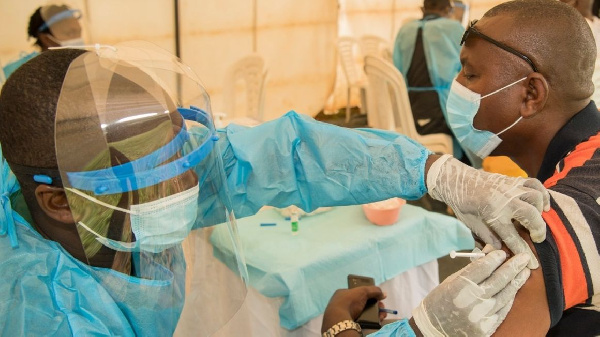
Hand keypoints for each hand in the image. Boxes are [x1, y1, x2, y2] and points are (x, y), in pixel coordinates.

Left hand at [322, 286, 385, 332]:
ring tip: (381, 316)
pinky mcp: (350, 322)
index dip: (369, 295)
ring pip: (364, 312)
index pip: (358, 292)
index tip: (377, 298)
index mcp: (343, 293)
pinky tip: (377, 320)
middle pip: (364, 303)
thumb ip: (374, 290)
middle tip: (381, 308)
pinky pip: (363, 320)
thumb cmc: (349, 301)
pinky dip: (371, 320)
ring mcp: (347, 313)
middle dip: (375, 305)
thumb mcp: (362, 291)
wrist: (339, 319)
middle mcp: (344, 303)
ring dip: (375, 313)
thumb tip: (384, 294)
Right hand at [413, 250, 530, 336]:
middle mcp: (473, 300)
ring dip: (517, 280)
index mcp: (460, 286)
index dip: (495, 258)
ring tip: (525, 271)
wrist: (434, 330)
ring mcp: (482, 315)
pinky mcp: (487, 326)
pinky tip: (515, 288)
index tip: (502, 252)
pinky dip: (510, 297)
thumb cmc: (439, 302)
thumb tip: (489, 253)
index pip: (484, 267)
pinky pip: (503, 309)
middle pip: (499, 279)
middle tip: (525, 257)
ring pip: (506, 294)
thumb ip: (471, 269)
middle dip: (513, 266)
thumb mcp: (450, 282)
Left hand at [426, 155, 549, 267]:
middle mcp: (505, 201)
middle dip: (538, 231)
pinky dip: (542, 194)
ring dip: (540, 211)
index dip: (524, 252)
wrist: (457, 180)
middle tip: (537, 239)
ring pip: (535, 198)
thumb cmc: (463, 204)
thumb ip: (488, 237)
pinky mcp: (513, 180)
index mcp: (492, 214)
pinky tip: (543, 205)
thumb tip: (501, 249)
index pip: (512, 237)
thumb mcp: (471, 224)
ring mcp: (511, 188)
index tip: (533, 263)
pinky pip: (534, 184)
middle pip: (531, 217)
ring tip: (538, 220)